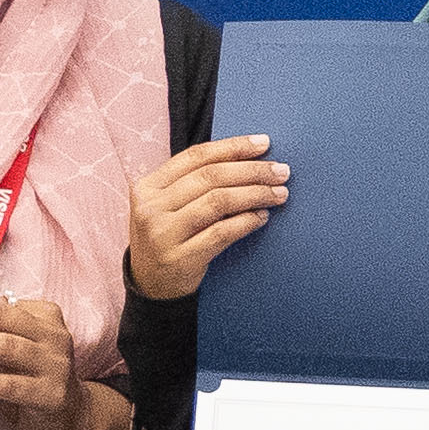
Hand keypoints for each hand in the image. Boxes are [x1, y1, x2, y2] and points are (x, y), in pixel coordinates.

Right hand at [129, 134, 287, 302]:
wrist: (150, 286)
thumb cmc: (168, 238)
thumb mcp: (167, 206)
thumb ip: (193, 184)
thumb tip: (248, 160)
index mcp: (147, 186)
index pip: (196, 157)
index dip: (233, 147)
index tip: (264, 143)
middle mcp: (150, 207)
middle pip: (211, 177)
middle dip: (252, 171)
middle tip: (281, 171)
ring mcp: (163, 234)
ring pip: (218, 202)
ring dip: (255, 194)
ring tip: (279, 194)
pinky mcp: (180, 258)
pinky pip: (222, 233)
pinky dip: (247, 221)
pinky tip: (263, 217)